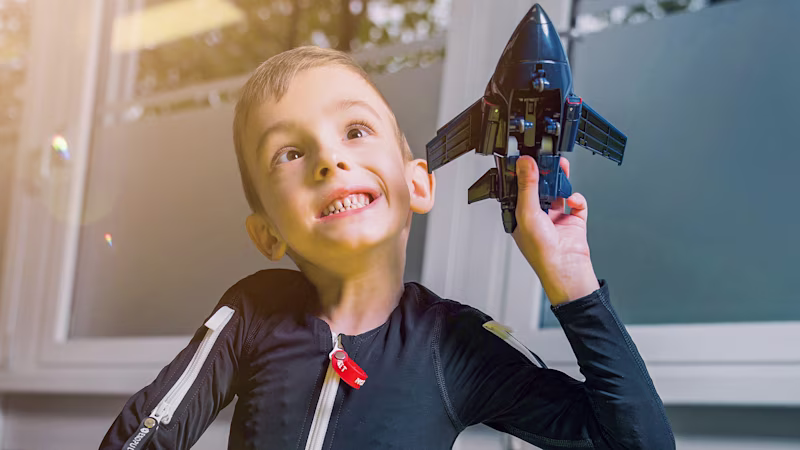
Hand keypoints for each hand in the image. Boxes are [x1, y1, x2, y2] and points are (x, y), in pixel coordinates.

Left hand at [511, 155, 599, 305]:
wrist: (566, 267)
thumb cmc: (541, 251)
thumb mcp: (528, 212)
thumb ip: (527, 186)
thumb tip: (524, 164)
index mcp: (521, 216)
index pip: (520, 189)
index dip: (523, 174)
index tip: (528, 158)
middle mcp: (538, 216)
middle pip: (541, 188)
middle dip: (545, 173)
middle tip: (548, 159)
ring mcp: (556, 218)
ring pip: (559, 192)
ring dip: (561, 181)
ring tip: (561, 169)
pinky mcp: (574, 221)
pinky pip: (577, 203)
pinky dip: (577, 198)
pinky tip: (573, 199)